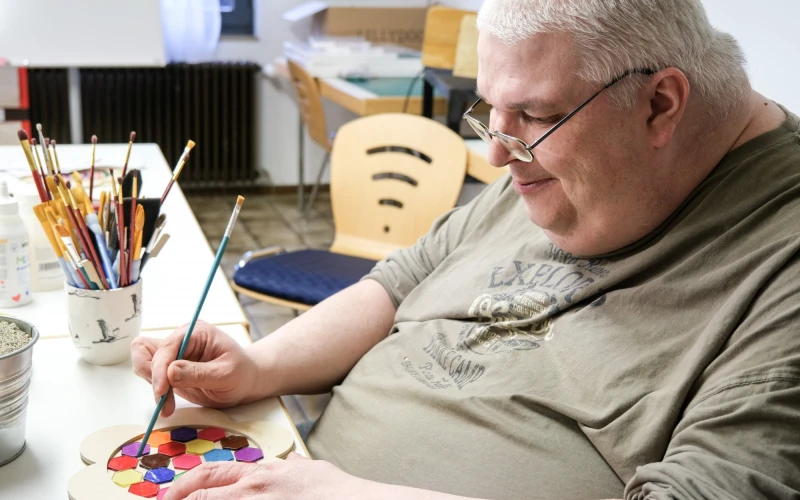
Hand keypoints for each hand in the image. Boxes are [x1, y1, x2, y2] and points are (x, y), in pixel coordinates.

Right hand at [131, 321, 258, 416]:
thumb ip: (198, 373)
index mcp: (196, 332)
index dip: (160, 368)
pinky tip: (167, 400)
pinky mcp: (169, 368)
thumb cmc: (241, 374)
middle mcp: (181, 339)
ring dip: (151, 383)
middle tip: (165, 403)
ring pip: (144, 361)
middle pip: (148, 352)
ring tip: (168, 403)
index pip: (168, 346)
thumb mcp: (226, 374)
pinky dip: (154, 387)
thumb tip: (170, 372)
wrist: (245, 381)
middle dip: (154, 378)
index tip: (162, 391)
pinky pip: (150, 373)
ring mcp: (174, 353)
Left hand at [163, 453, 369, 499]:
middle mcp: (252, 489)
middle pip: (200, 491)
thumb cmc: (336, 491)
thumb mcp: (313, 469)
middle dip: (176, 499)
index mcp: (261, 473)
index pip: (211, 473)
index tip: (170, 495)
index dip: (186, 485)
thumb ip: (295, 465)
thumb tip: (291, 460)